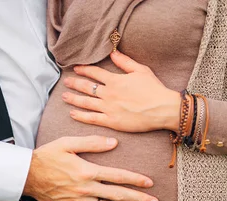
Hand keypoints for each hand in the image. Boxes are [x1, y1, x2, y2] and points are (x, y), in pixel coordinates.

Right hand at [23, 136, 159, 200]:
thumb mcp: (68, 143)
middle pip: (118, 195)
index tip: (150, 183)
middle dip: (139, 200)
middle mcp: (86, 188)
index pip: (118, 176)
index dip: (135, 180)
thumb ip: (92, 143)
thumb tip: (114, 142)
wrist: (26, 175)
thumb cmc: (48, 156)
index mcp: (88, 171)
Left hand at [62, 51, 180, 132]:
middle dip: (75, 83)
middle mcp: (109, 94)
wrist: (162, 109)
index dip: (84, 69)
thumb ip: (124, 62)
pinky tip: (73, 113)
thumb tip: (112, 52)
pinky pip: (92, 118)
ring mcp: (109, 108)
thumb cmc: (154, 89)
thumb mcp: (141, 70)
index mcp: (115, 80)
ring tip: (64, 96)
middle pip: (87, 87)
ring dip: (73, 99)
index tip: (75, 68)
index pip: (95, 73)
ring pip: (86, 102)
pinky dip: (81, 116)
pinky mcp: (112, 122)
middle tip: (66, 82)